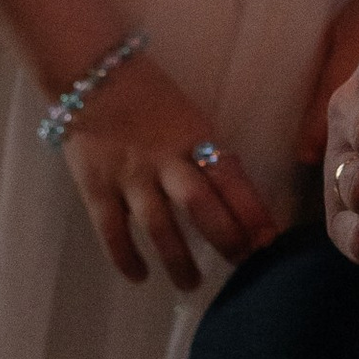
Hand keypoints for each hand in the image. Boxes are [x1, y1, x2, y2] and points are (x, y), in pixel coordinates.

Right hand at [60, 55, 277, 291]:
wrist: (89, 73)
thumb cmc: (148, 97)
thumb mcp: (188, 119)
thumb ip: (205, 155)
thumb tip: (233, 202)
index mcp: (194, 136)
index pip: (230, 178)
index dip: (252, 212)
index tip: (269, 242)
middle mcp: (164, 158)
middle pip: (200, 204)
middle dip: (225, 239)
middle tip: (239, 265)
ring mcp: (129, 175)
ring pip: (159, 226)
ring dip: (179, 261)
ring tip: (191, 285)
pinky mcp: (96, 188)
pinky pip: (113, 231)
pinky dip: (126, 258)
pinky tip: (140, 276)